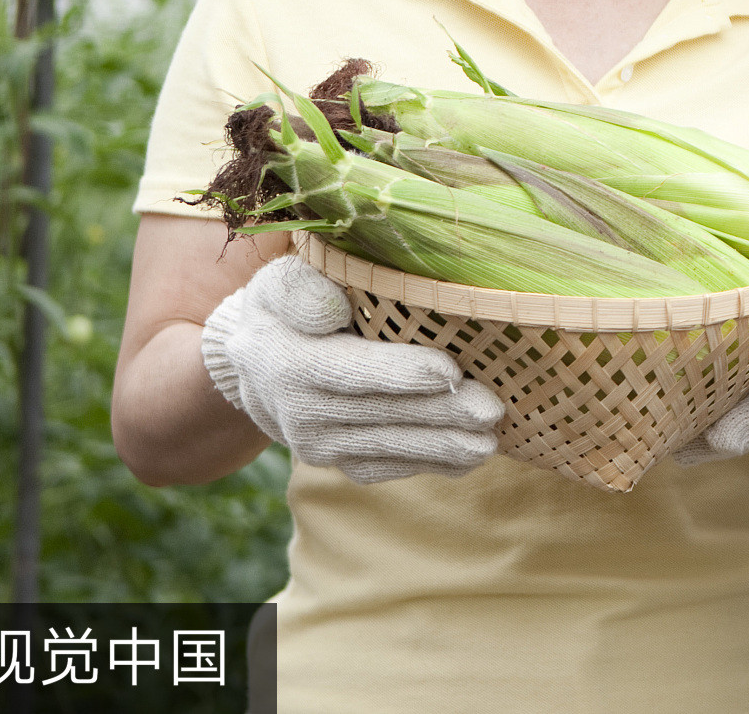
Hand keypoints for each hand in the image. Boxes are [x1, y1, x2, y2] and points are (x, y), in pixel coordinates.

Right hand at [199, 256, 502, 485]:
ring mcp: (317, 445)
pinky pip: (387, 466)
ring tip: (490, 441)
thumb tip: (331, 307)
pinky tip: (469, 457)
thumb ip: (301, 289)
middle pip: (380, 414)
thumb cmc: (285, 307)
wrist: (256, 364)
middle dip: (439, 414)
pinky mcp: (337, 462)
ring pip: (389, 447)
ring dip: (442, 447)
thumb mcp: (281, 282)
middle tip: (492, 411)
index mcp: (285, 361)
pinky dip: (430, 463)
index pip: (349, 371)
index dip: (400, 373)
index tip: (450, 371)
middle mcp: (298, 412)